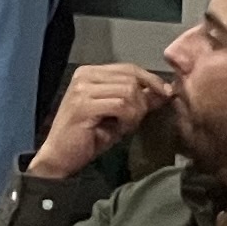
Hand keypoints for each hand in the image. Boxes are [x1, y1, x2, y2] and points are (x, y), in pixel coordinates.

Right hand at [30, 63, 174, 178]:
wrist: (60, 157)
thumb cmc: (88, 137)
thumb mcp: (119, 115)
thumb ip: (138, 100)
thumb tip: (165, 90)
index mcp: (90, 73)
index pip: (129, 68)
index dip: (151, 80)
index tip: (166, 95)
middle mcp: (84, 75)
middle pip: (131, 78)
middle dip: (142, 102)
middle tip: (133, 121)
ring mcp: (82, 89)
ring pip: (129, 91)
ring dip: (134, 113)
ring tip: (124, 126)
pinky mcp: (83, 105)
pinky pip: (121, 105)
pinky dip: (127, 119)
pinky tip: (120, 129)